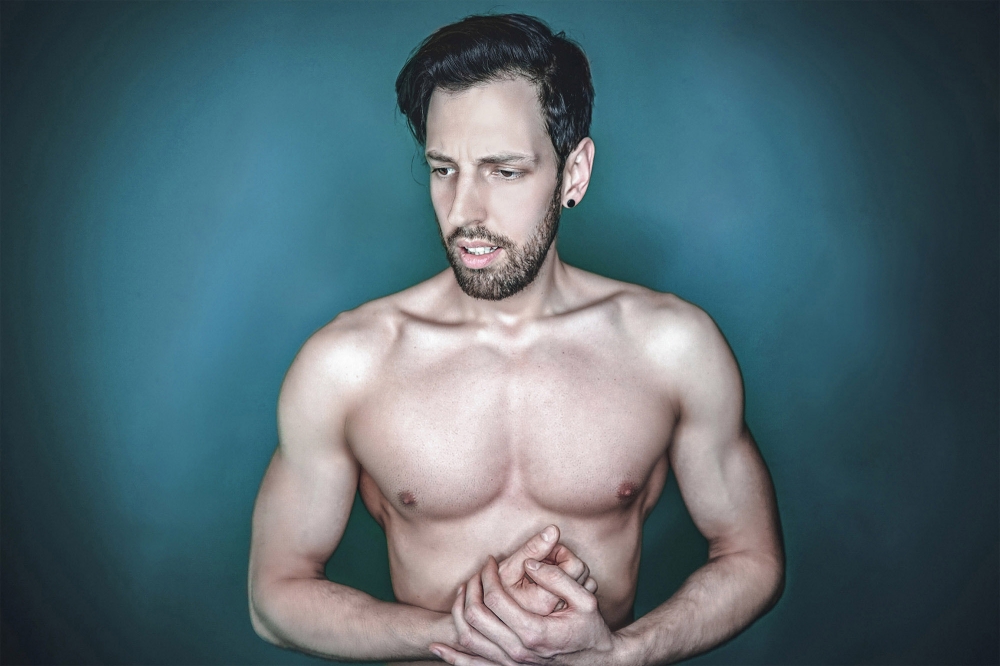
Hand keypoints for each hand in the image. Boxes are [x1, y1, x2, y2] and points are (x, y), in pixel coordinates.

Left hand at [431, 557, 616, 665]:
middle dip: (471, 588)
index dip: (488, 575)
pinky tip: (438, 648)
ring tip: (463, 591)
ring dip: (459, 613)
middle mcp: (518, 651)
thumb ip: (557, 578)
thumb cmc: (592, 629)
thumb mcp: (586, 599)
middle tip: (477, 571)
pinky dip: (454, 658)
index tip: (491, 561)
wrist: (598, 663)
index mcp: (534, 631)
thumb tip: (529, 563)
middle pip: (476, 616)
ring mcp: (511, 664)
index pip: (495, 598)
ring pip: (470, 640)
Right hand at [496, 525, 597, 615]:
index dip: (559, 551)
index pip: (575, 565)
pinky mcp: (567, 614)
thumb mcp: (508, 569)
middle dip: (563, 559)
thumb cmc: (499, 591)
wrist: (496, 620)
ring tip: (545, 572)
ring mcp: (563, 614)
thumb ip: (532, 549)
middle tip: (544, 560)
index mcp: (544, 601)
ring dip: (567, 570)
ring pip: (583, 580)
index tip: (542, 553)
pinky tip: (553, 583)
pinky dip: (571, 583)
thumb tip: (554, 530)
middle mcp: (558, 611)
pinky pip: (583, 591)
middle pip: (581, 571)